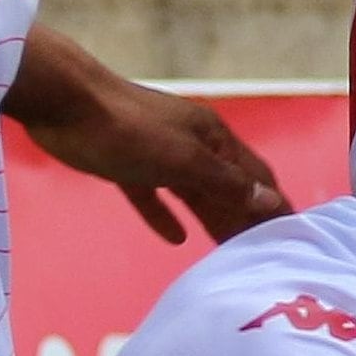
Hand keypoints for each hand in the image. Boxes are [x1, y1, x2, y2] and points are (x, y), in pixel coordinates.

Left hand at [6, 38, 287, 244]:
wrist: (64, 101)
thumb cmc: (127, 130)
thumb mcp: (182, 160)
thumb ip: (225, 182)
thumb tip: (270, 200)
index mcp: (213, 137)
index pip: (255, 176)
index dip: (273, 204)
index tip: (291, 234)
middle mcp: (192, 143)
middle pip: (226, 186)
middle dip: (244, 217)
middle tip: (260, 254)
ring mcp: (158, 152)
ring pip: (193, 192)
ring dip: (211, 218)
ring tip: (227, 249)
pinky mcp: (126, 162)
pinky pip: (154, 195)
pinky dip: (166, 215)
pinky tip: (175, 237)